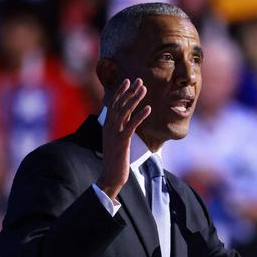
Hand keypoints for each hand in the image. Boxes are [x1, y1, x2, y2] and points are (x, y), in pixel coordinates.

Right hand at [97, 79, 149, 199]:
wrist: (110, 176)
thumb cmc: (116, 159)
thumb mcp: (117, 141)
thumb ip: (121, 128)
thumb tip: (127, 118)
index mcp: (107, 126)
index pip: (113, 104)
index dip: (121, 92)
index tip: (129, 81)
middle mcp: (109, 127)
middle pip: (120, 105)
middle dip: (130, 91)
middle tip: (140, 80)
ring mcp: (114, 134)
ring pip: (125, 112)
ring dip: (135, 99)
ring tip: (144, 89)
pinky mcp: (121, 142)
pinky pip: (131, 126)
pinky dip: (140, 116)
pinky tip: (148, 109)